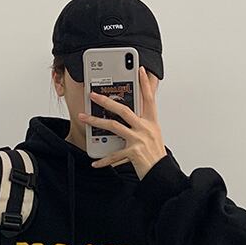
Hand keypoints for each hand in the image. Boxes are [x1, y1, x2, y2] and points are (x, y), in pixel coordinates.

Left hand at [77, 65, 166, 179]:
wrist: (161, 174)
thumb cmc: (155, 156)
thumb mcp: (152, 136)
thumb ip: (141, 125)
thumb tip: (126, 119)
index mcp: (151, 122)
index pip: (149, 99)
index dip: (145, 84)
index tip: (140, 70)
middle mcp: (146, 128)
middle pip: (123, 110)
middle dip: (106, 100)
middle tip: (93, 94)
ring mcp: (139, 139)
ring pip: (114, 126)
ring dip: (96, 121)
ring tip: (84, 118)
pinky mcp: (134, 152)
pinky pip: (114, 155)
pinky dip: (103, 160)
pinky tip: (94, 162)